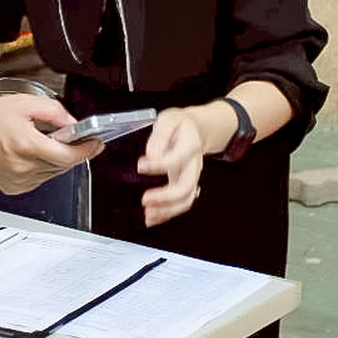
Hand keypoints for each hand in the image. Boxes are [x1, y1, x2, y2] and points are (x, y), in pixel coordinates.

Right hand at [0, 94, 102, 195]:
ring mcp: (18, 180)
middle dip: (69, 151)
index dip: (86, 150)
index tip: (96, 144)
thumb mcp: (23, 104)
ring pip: (52, 173)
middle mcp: (23, 167)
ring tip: (41, 142)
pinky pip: (39, 179)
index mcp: (27, 146)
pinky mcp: (13, 187)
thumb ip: (53, 111)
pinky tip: (31, 154)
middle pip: (62, 165)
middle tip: (67, 137)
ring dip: (55, 159)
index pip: (68, 156)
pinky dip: (42, 168)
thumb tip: (72, 123)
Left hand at [136, 107, 207, 227]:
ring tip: (148, 215)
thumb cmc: (181, 125)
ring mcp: (191, 177)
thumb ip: (160, 135)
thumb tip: (151, 153)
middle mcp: (193, 165)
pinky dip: (167, 214)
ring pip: (186, 200)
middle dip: (165, 197)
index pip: (176, 159)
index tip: (141, 166)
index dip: (158, 165)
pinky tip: (153, 218)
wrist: (197, 129)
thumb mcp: (169, 119)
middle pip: (186, 186)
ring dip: (167, 210)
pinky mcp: (186, 185)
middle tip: (145, 199)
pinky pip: (181, 203)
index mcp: (190, 146)